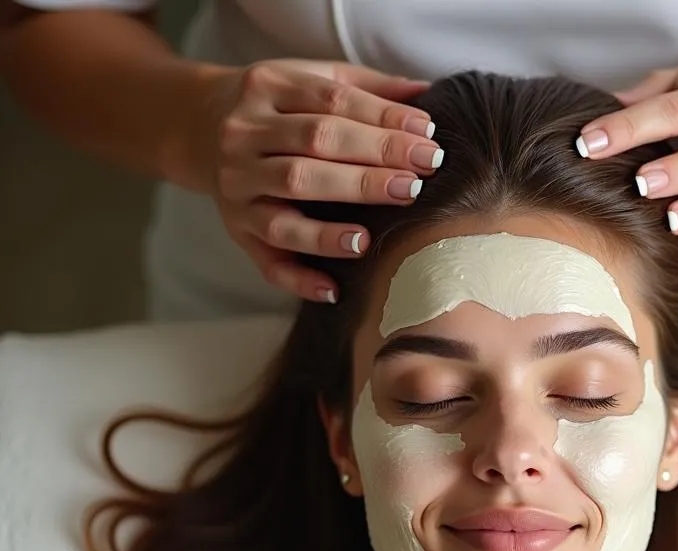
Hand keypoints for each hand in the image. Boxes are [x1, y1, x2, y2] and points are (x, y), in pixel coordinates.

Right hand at [191, 59, 437, 302]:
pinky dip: (300, 278)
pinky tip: (334, 290)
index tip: (427, 135)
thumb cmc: (276, 108)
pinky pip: (268, 260)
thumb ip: (367, 89)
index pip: (332, 101)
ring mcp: (238, 186)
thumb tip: (426, 94)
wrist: (198, 129)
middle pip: (314, 145)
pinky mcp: (237, 230)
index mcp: (267, 87)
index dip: (382, 119)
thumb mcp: (309, 80)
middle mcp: (245, 135)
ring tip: (371, 237)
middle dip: (371, 163)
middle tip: (417, 180)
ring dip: (332, 220)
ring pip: (288, 198)